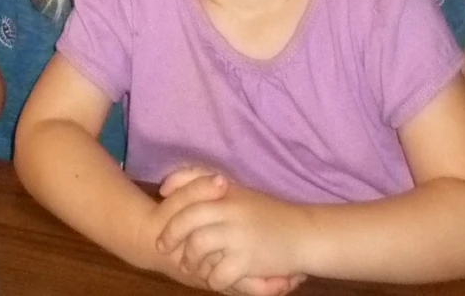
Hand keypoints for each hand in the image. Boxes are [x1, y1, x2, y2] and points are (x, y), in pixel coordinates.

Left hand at [156, 168, 307, 294]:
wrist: (305, 234)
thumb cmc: (271, 214)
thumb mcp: (239, 193)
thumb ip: (206, 184)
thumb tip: (168, 187)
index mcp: (228, 194)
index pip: (188, 194)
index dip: (171, 207)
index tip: (159, 220)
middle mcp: (231, 211)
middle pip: (188, 221)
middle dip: (171, 236)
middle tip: (164, 249)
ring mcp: (239, 235)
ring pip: (199, 247)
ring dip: (191, 260)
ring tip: (190, 266)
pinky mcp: (248, 259)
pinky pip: (218, 273)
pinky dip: (213, 279)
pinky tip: (215, 279)